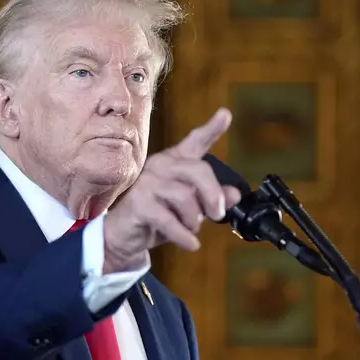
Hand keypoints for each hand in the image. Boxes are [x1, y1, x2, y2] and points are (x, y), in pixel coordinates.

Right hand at [102, 108, 241, 272]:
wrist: (125, 236)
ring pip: (185, 197)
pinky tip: (190, 244)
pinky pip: (169, 219)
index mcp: (174, 162)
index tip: (225, 115)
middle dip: (213, 196)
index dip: (212, 128)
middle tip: (216, 215)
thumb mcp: (190, 209)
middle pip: (198, 170)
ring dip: (194, 220)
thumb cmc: (158, 218)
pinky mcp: (139, 202)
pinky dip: (183, 235)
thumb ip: (211, 198)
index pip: (195, 141)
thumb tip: (234, 195)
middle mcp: (160, 165)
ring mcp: (147, 182)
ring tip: (190, 229)